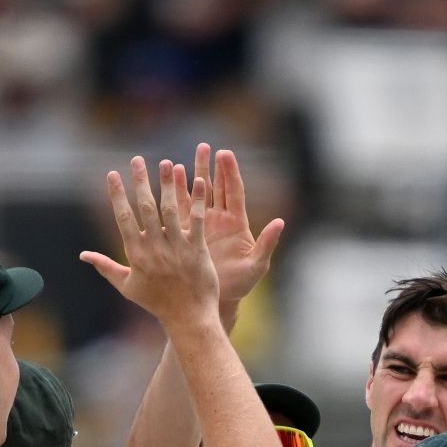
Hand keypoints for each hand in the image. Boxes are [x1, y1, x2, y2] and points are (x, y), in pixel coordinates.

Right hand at [80, 156, 219, 325]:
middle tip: (136, 159)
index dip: (117, 195)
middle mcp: (155, 248)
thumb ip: (105, 267)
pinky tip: (199, 180)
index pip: (123, 218)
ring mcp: (176, 248)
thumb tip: (83, 256)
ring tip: (166, 162)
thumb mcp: (127, 287)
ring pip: (170, 210)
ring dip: (168, 184)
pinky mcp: (197, 250)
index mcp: (136, 254)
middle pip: (146, 208)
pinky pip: (196, 221)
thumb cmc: (157, 304)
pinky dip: (198, 201)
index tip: (112, 174)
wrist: (188, 319)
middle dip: (140, 182)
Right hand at [190, 144, 284, 311]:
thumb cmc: (240, 284)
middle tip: (204, 147)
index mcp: (237, 223)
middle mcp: (220, 219)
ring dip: (188, 177)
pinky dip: (175, 195)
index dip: (229, 173)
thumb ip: (267, 243)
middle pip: (215, 187)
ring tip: (179, 159)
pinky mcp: (188, 233)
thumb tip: (280, 222)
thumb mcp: (257, 265)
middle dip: (210, 167)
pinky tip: (166, 182)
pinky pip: (181, 211)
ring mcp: (203, 225)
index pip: (233, 192)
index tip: (225, 154)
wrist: (219, 299)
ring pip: (195, 195)